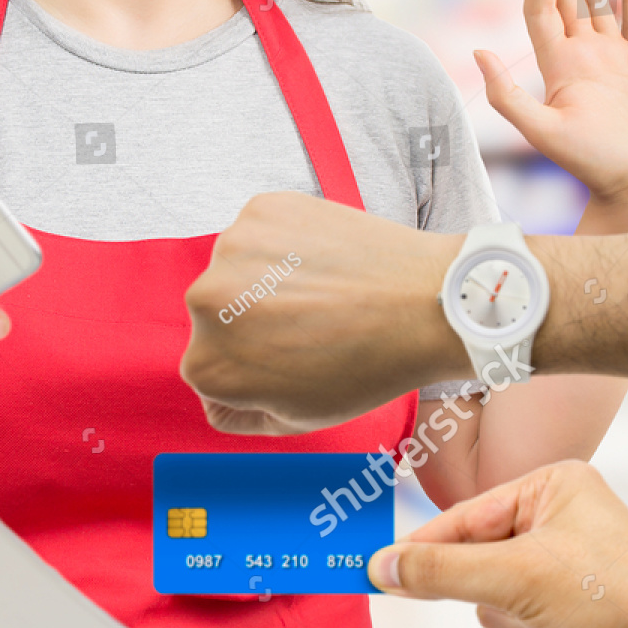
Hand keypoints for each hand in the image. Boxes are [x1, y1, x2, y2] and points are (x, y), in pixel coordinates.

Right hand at [180, 192, 464, 433]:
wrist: (426, 302)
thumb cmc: (366, 366)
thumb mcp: (295, 418)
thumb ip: (237, 412)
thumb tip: (217, 394)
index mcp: (205, 365)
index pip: (208, 366)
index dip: (251, 368)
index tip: (291, 361)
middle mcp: (202, 302)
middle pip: (215, 315)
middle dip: (251, 320)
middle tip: (309, 326)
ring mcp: (230, 247)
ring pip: (237, 270)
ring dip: (266, 279)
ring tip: (321, 293)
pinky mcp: (260, 209)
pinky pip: (261, 231)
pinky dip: (285, 243)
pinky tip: (323, 261)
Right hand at [367, 459, 627, 627]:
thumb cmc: (619, 601)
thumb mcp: (516, 580)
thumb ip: (441, 572)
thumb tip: (380, 567)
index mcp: (548, 487)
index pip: (461, 517)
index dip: (421, 549)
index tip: (375, 570)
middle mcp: (554, 521)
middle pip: (471, 562)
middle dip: (490, 596)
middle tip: (503, 604)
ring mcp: (561, 570)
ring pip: (490, 603)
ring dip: (512, 627)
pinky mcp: (568, 614)